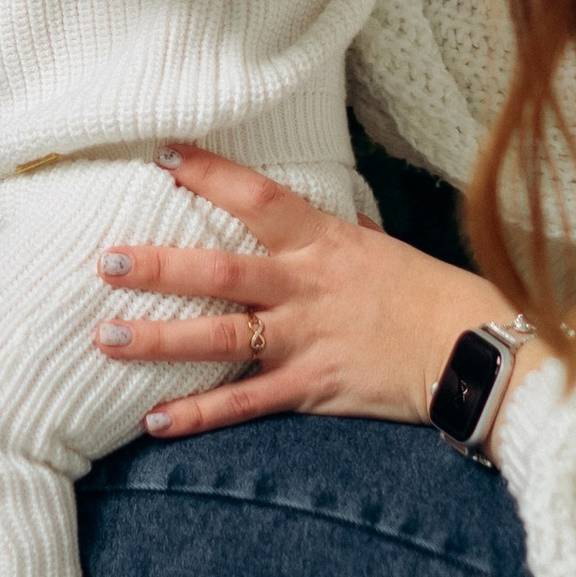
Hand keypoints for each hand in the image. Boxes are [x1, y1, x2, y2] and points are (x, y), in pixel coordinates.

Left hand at [92, 146, 516, 439]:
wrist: (469, 350)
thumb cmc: (424, 293)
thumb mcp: (374, 246)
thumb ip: (324, 236)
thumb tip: (287, 218)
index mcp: (323, 240)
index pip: (258, 197)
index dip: (210, 174)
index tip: (163, 155)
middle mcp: (307, 285)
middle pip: (221, 271)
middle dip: (159, 267)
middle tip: (105, 261)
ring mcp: (306, 338)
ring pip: (221, 337)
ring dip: (160, 339)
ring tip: (108, 338)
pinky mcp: (311, 387)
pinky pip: (245, 402)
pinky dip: (198, 413)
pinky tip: (153, 420)